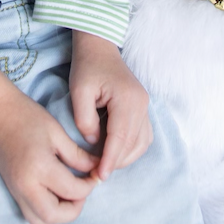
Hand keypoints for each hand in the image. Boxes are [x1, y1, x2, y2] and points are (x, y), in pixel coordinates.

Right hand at [0, 85, 99, 223]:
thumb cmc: (27, 116)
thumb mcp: (57, 132)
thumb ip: (78, 155)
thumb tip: (96, 169)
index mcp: (40, 167)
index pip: (72, 191)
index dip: (89, 186)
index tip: (96, 175)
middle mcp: (26, 186)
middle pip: (54, 216)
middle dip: (75, 208)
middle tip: (83, 188)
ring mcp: (16, 191)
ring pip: (41, 221)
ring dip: (59, 214)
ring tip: (69, 193)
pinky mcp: (12, 191)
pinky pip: (30, 214)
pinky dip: (45, 213)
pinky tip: (54, 195)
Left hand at [70, 31, 151, 179]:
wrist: (99, 46)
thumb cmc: (87, 66)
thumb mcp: (79, 91)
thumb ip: (84, 119)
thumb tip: (94, 142)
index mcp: (127, 99)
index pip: (120, 138)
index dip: (110, 160)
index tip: (98, 177)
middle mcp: (141, 103)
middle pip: (133, 144)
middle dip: (116, 162)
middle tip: (96, 173)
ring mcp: (145, 105)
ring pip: (141, 143)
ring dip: (125, 157)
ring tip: (104, 163)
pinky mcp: (142, 107)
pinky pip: (143, 135)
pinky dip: (131, 148)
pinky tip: (114, 150)